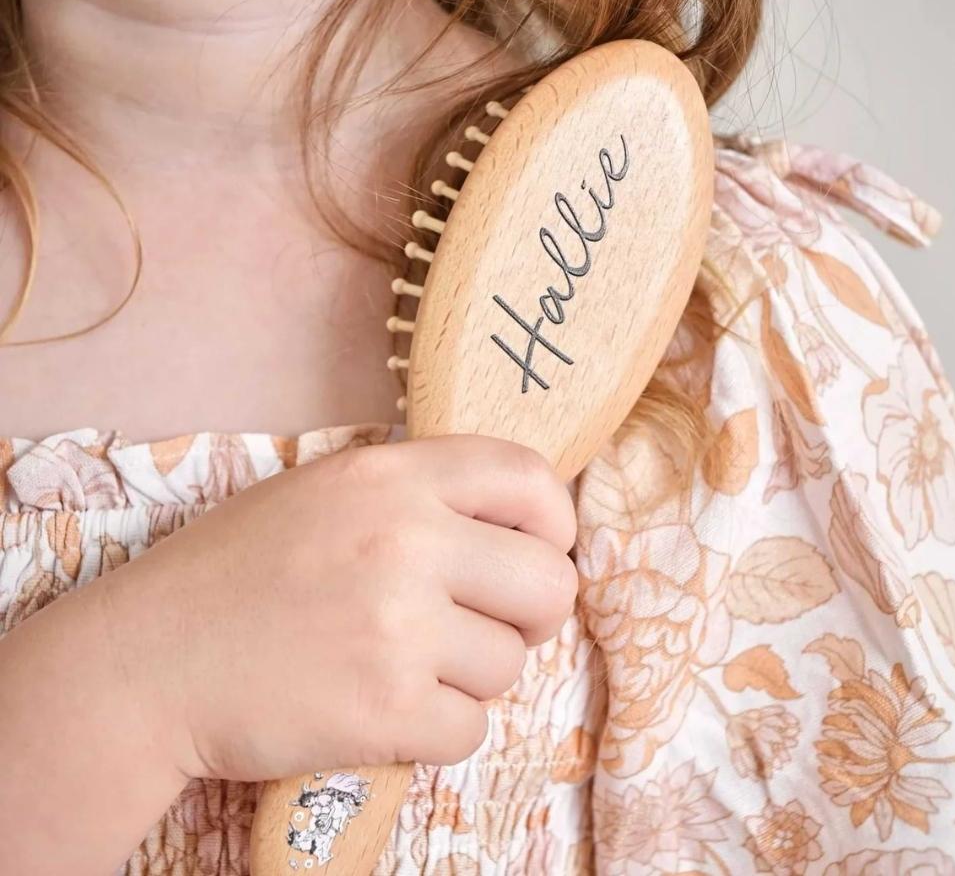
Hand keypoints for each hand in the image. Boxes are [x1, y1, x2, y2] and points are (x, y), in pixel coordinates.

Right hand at [104, 435, 577, 782]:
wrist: (148, 662)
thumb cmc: (240, 570)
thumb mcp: (329, 490)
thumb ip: (421, 493)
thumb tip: (523, 525)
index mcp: (393, 475)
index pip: (530, 478)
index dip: (555, 521)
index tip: (540, 550)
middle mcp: (407, 540)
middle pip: (549, 583)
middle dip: (535, 613)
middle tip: (493, 624)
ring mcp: (398, 628)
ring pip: (510, 664)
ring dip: (472, 675)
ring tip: (406, 663)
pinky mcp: (385, 711)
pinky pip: (472, 730)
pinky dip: (440, 728)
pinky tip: (388, 709)